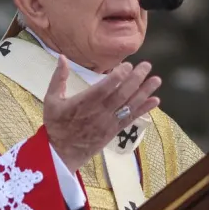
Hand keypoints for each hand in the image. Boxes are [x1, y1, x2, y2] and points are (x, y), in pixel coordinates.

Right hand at [44, 57, 160, 172]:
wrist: (61, 152)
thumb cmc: (56, 124)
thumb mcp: (52, 100)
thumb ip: (58, 78)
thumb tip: (62, 57)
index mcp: (84, 103)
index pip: (105, 88)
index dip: (118, 76)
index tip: (127, 65)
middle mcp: (99, 112)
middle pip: (122, 94)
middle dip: (136, 79)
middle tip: (147, 66)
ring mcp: (108, 123)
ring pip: (129, 106)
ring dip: (144, 92)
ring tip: (156, 80)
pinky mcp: (114, 131)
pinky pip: (131, 119)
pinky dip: (144, 110)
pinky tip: (155, 100)